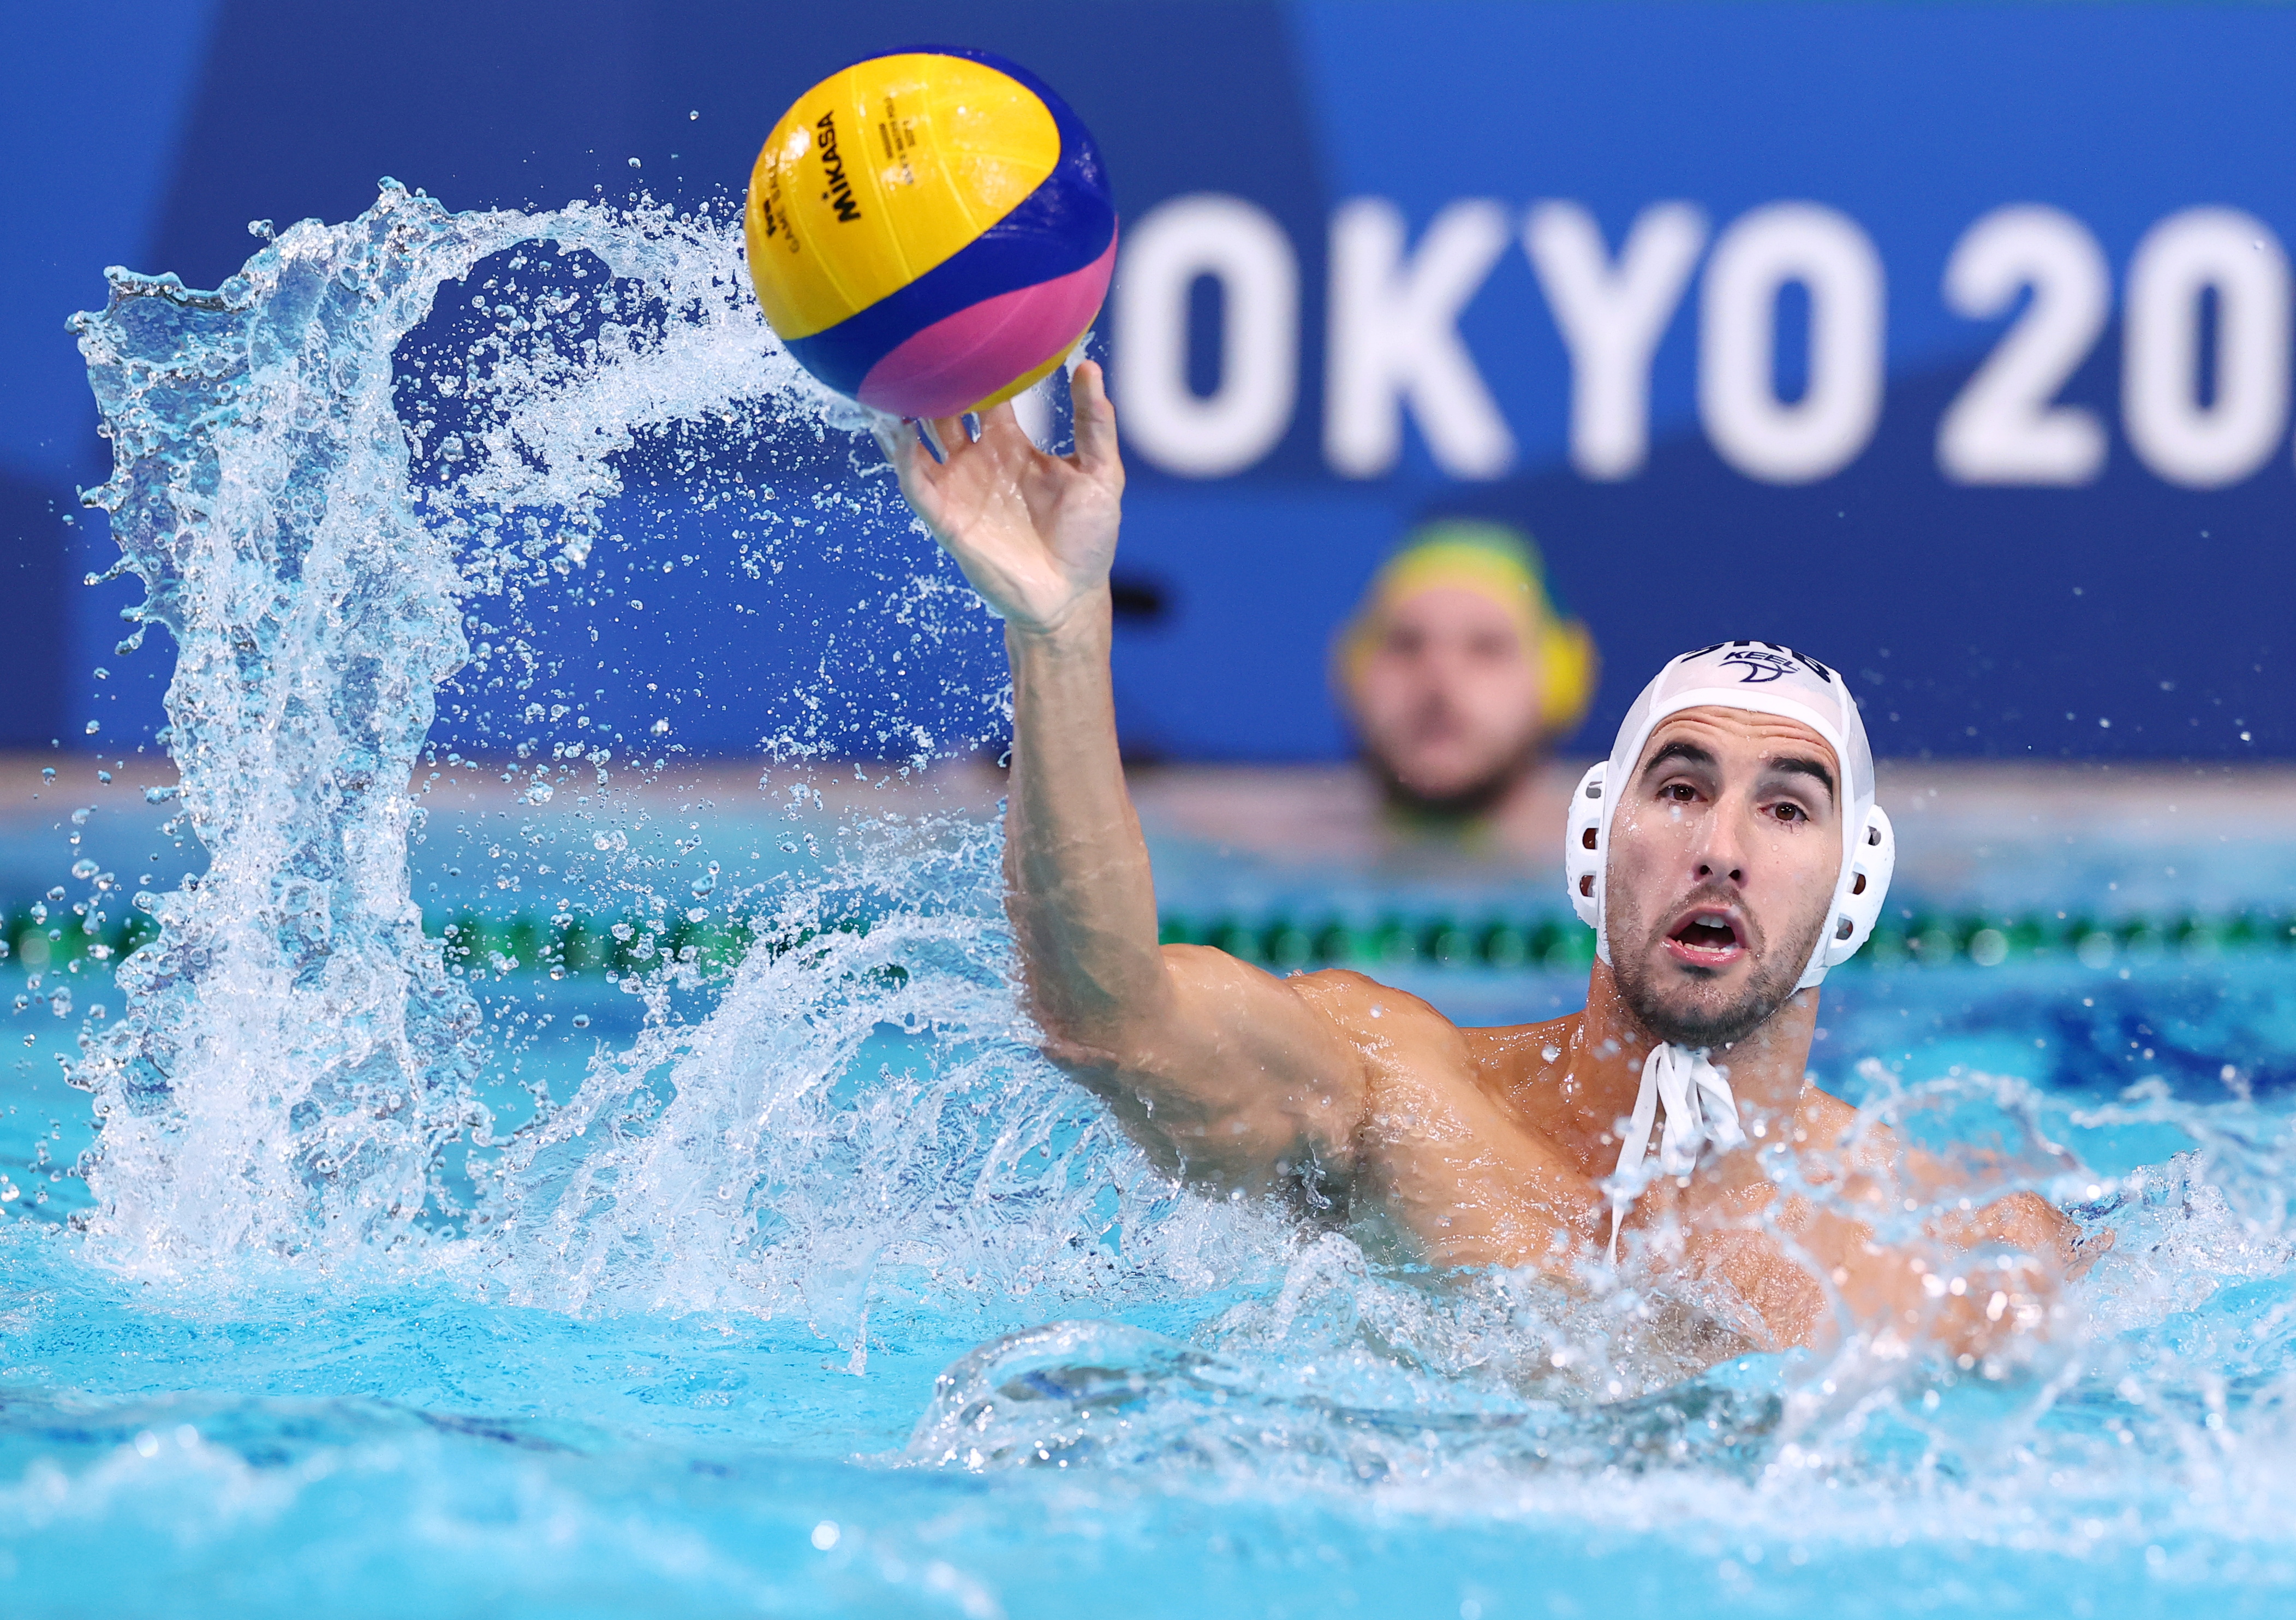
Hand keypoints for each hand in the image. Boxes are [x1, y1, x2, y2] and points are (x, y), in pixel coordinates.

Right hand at [875, 361, 1124, 636]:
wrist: (1068, 596)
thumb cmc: (1087, 537)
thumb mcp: (1100, 474)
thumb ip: (1094, 424)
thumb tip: (1089, 365)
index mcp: (1011, 442)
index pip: (987, 393)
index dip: (979, 364)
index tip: (971, 327)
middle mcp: (978, 459)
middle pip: (944, 407)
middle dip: (932, 378)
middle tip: (919, 338)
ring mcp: (958, 486)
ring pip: (918, 438)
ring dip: (902, 409)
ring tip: (888, 373)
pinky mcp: (945, 516)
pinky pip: (915, 481)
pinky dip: (901, 455)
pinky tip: (895, 428)